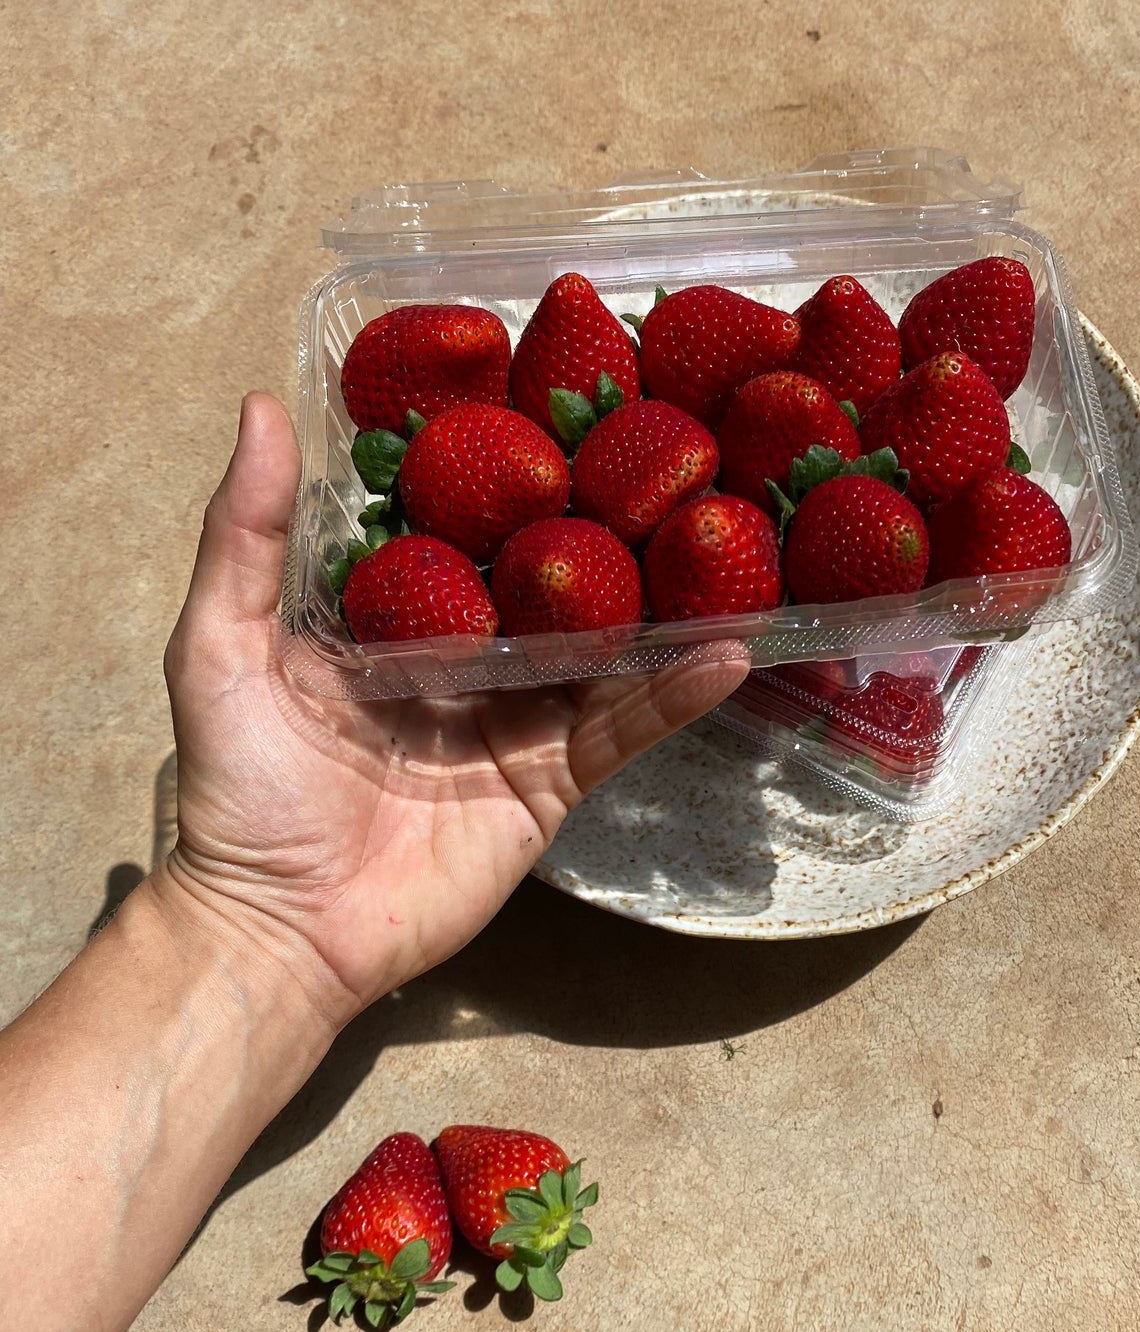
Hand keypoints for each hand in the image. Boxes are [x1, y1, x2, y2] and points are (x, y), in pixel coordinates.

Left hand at [160, 394, 747, 1024]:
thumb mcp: (220, 644)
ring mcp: (513, 723)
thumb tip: (259, 406)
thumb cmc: (239, 788)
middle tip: (666, 461)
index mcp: (391, 621)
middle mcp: (463, 663)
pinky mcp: (549, 783)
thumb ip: (245, 535)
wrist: (282, 926)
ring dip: (658, 607)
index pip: (458, 533)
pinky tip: (727, 653)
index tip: (550, 408)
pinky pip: (620, 732)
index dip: (499, 478)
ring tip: (725, 544)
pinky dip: (673, 697)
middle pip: (544, 586)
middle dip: (597, 532)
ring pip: (599, 653)